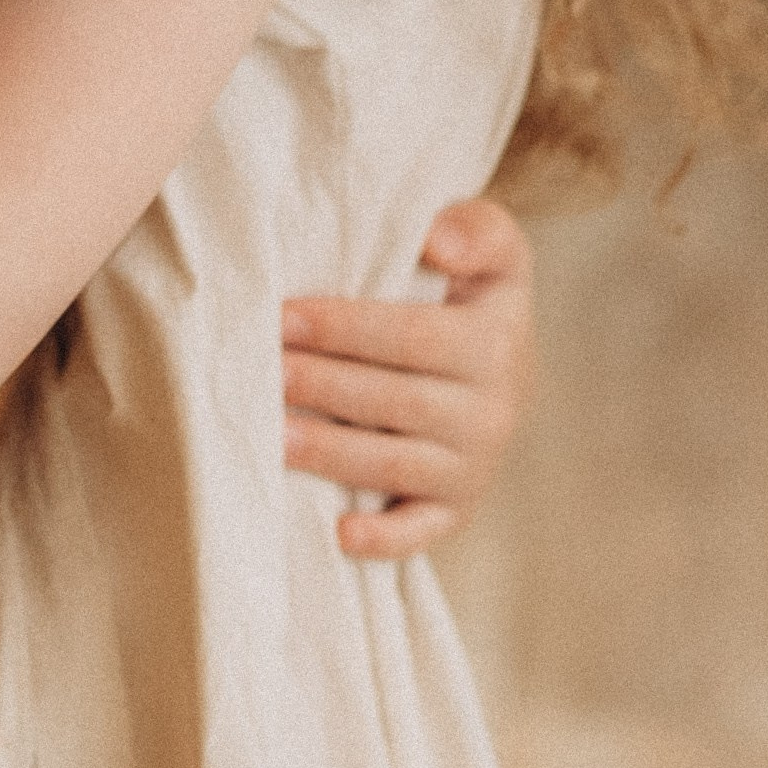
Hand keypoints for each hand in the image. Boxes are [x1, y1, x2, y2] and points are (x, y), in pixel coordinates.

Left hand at [282, 196, 535, 559]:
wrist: (504, 371)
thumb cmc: (470, 302)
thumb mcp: (494, 254)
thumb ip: (479, 229)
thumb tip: (437, 241)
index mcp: (495, 343)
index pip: (413, 337)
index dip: (346, 327)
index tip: (283, 316)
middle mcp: (491, 411)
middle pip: (395, 400)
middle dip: (323, 386)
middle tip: (263, 373)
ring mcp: (472, 466)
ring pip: (394, 463)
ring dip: (331, 453)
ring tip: (272, 436)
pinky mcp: (455, 509)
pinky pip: (421, 531)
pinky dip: (385, 539)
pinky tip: (339, 533)